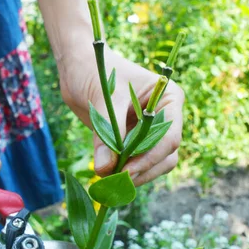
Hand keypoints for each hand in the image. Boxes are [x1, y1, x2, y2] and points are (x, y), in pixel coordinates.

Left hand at [60, 47, 183, 185]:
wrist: (78, 67)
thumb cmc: (96, 70)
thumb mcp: (103, 98)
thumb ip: (106, 133)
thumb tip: (105, 169)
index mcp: (169, 99)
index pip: (169, 136)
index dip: (150, 157)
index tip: (126, 171)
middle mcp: (165, 117)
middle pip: (166, 156)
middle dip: (143, 170)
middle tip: (116, 181)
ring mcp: (150, 131)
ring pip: (154, 164)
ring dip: (134, 175)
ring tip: (109, 181)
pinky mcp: (133, 141)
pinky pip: (135, 163)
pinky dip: (123, 172)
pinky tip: (107, 176)